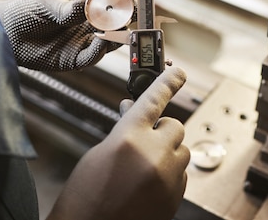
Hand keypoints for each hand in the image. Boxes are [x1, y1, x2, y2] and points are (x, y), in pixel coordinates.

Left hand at [0, 0, 120, 70]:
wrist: (2, 34)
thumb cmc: (24, 13)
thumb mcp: (48, 5)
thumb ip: (70, 9)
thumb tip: (91, 4)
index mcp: (82, 4)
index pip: (108, 0)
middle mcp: (86, 23)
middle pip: (114, 21)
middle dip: (124, 16)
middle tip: (131, 11)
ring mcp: (82, 41)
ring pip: (109, 40)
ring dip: (117, 34)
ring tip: (120, 26)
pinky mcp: (74, 59)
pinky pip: (93, 56)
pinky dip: (100, 48)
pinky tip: (102, 39)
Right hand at [47, 67, 189, 219]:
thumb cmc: (86, 195)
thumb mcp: (100, 153)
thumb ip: (124, 130)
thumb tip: (135, 111)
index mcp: (128, 138)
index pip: (154, 99)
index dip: (167, 81)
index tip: (177, 72)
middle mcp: (153, 155)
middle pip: (175, 126)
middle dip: (162, 130)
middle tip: (145, 141)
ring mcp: (167, 177)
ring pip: (181, 150)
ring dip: (167, 153)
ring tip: (142, 168)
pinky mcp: (175, 196)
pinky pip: (181, 173)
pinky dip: (169, 174)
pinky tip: (147, 184)